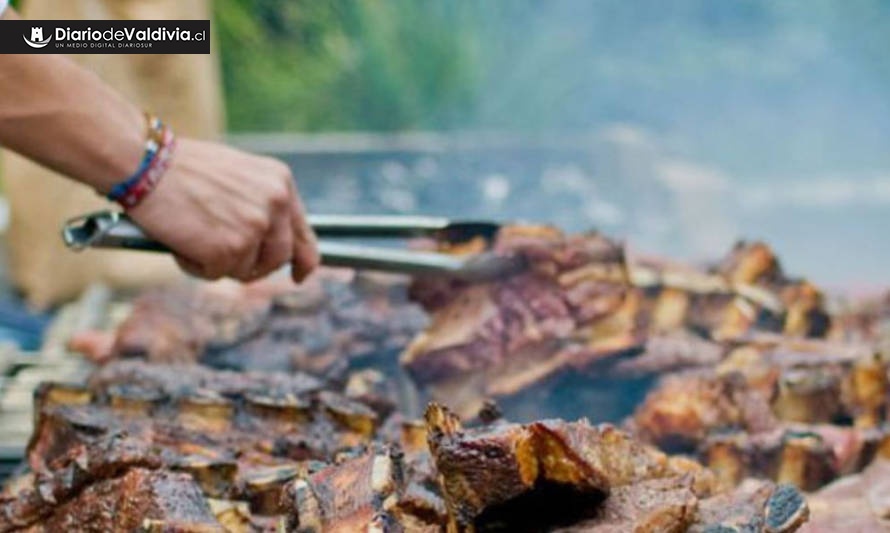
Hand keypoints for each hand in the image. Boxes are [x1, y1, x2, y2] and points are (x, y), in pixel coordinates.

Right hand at [127, 138, 318, 281]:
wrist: (146, 162)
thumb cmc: (181, 167)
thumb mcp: (237, 175)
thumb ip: (259, 204)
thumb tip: (266, 242)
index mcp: (280, 182)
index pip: (303, 233)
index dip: (304, 260)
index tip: (300, 275)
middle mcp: (275, 204)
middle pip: (278, 258)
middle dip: (253, 266)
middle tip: (224, 258)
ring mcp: (255, 227)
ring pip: (245, 269)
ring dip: (219, 263)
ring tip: (193, 236)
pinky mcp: (230, 249)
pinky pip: (215, 274)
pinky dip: (195, 265)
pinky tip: (181, 241)